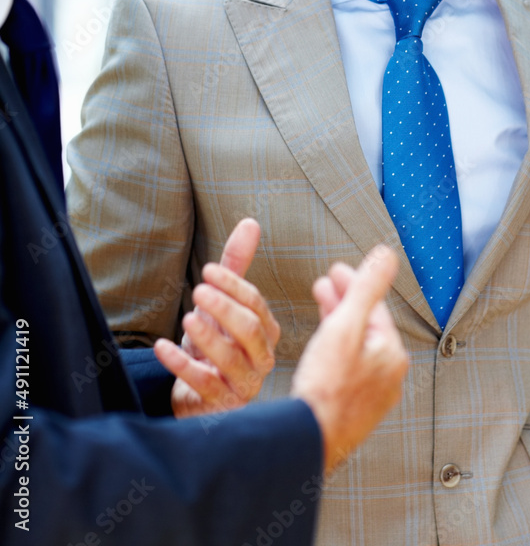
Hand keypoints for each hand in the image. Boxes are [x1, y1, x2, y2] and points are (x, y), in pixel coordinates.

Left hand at [154, 218, 280, 417]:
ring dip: (208, 337)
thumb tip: (250, 223)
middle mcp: (262, 358)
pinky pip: (204, 384)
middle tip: (198, 292)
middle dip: (225, 309)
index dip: (233, 286)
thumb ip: (236, 267)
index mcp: (268, 333)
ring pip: (231, 358)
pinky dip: (182, 364)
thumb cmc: (214, 346)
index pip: (257, 305)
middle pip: (251, 330)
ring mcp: (244, 384)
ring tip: (186, 318)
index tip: (206, 270)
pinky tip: (163, 347)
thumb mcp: (221, 304)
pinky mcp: (221, 405)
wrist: (199, 397)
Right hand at [291, 245, 407, 473]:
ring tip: (318, 308)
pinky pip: (348, 369)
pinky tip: (320, 348)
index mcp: (392, 354)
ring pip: (357, 348)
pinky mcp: (353, 411)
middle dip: (345, 301)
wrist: (307, 440)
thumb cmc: (327, 387)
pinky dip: (335, 350)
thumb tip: (387, 255)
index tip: (335, 270)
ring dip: (338, 324)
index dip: (354, 284)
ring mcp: (372, 396)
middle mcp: (389, 376)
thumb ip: (366, 287)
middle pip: (366, 327)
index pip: (374, 308)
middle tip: (324, 284)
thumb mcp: (345, 325)